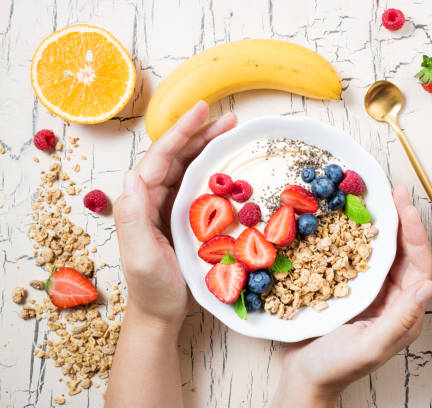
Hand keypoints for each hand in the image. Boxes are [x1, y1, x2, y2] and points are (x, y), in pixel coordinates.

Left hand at [113, 101, 236, 333]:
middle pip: (176, 155)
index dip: (181, 131)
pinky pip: (197, 185)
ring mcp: (167, 205)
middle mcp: (152, 198)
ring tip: (232, 132)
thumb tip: (131, 174)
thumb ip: (132, 217)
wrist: (162, 312)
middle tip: (228, 119)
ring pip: (187, 166)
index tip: (203, 110)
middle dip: (200, 133)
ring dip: (208, 147)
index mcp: (140, 201)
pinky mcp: (182, 216)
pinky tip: (229, 164)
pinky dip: (212, 170)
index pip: (160, 157)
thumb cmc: (153, 289)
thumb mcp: (141, 257)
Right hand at [270, 185, 431, 407]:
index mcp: (404, 312)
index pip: (418, 267)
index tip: (406, 206)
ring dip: (382, 226)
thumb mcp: (370, 345)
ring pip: (383, 253)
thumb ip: (400, 318)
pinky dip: (358, 238)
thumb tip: (428, 285)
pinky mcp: (351, 290)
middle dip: (401, 221)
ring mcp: (372, 293)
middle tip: (394, 191)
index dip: (415, 235)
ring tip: (377, 199)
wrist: (304, 377)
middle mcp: (393, 299)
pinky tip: (350, 222)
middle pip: (403, 254)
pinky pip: (359, 258)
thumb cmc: (336, 367)